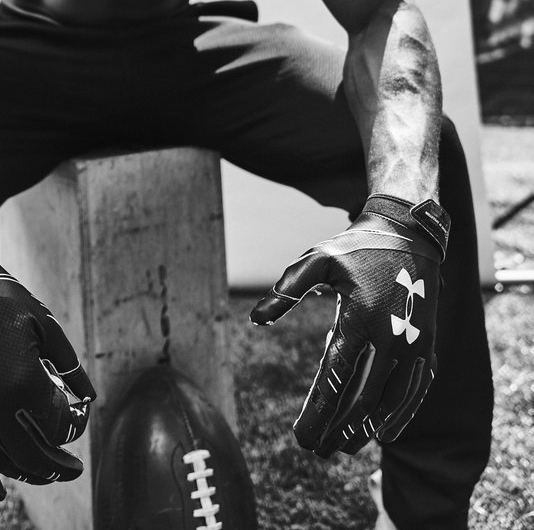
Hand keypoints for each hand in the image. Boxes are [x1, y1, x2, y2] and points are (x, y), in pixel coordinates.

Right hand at [0, 228, 94, 499]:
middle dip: (57, 465)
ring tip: (45, 474)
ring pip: (1, 462)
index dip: (73, 427)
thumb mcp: (44, 325)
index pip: (57, 426)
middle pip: (32, 453)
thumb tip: (87, 396)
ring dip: (27, 473)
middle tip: (73, 469)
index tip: (79, 418)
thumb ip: (68, 365)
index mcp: (24, 383)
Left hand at [250, 194, 448, 457]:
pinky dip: (402, 414)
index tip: (301, 438)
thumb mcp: (318, 259)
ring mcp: (414, 343)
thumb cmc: (356, 247)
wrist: (408, 233)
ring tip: (344, 448)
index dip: (318, 413)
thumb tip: (255, 319)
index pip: (335, 378)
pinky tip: (386, 433)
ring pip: (392, 400)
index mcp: (360, 316)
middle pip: (363, 398)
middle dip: (339, 429)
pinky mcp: (427, 344)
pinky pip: (416, 390)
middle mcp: (391, 335)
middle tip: (316, 450)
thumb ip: (287, 289)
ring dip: (368, 429)